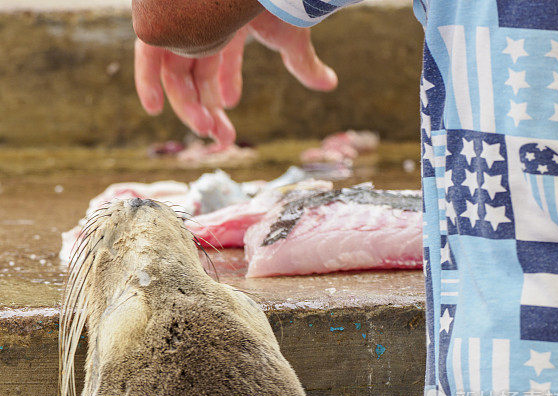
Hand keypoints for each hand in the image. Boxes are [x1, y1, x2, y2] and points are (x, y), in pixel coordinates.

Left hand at [134, 11, 337, 148]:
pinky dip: (146, 80)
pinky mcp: (160, 16)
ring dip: (186, 104)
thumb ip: (303, 62)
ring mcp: (181, 18)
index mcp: (228, 20)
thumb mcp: (291, 35)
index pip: (220, 59)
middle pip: (197, 70)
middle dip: (208, 107)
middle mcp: (202, 20)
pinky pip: (147, 52)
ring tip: (203, 127)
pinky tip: (153, 107)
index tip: (228, 118)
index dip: (224, 88)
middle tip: (220, 136)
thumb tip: (330, 84)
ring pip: (175, 69)